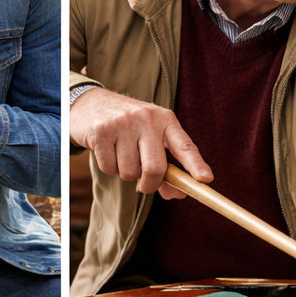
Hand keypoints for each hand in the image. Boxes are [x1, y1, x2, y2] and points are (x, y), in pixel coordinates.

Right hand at [68, 86, 212, 197]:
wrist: (90, 103)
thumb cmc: (127, 128)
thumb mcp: (150, 139)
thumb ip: (165, 166)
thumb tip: (176, 193)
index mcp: (165, 120)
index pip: (185, 145)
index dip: (196, 165)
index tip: (206, 180)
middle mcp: (147, 118)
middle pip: (155, 168)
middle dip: (149, 185)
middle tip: (143, 186)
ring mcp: (123, 123)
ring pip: (130, 172)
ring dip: (125, 173)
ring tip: (120, 154)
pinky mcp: (102, 131)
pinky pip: (109, 168)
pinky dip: (109, 167)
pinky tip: (106, 150)